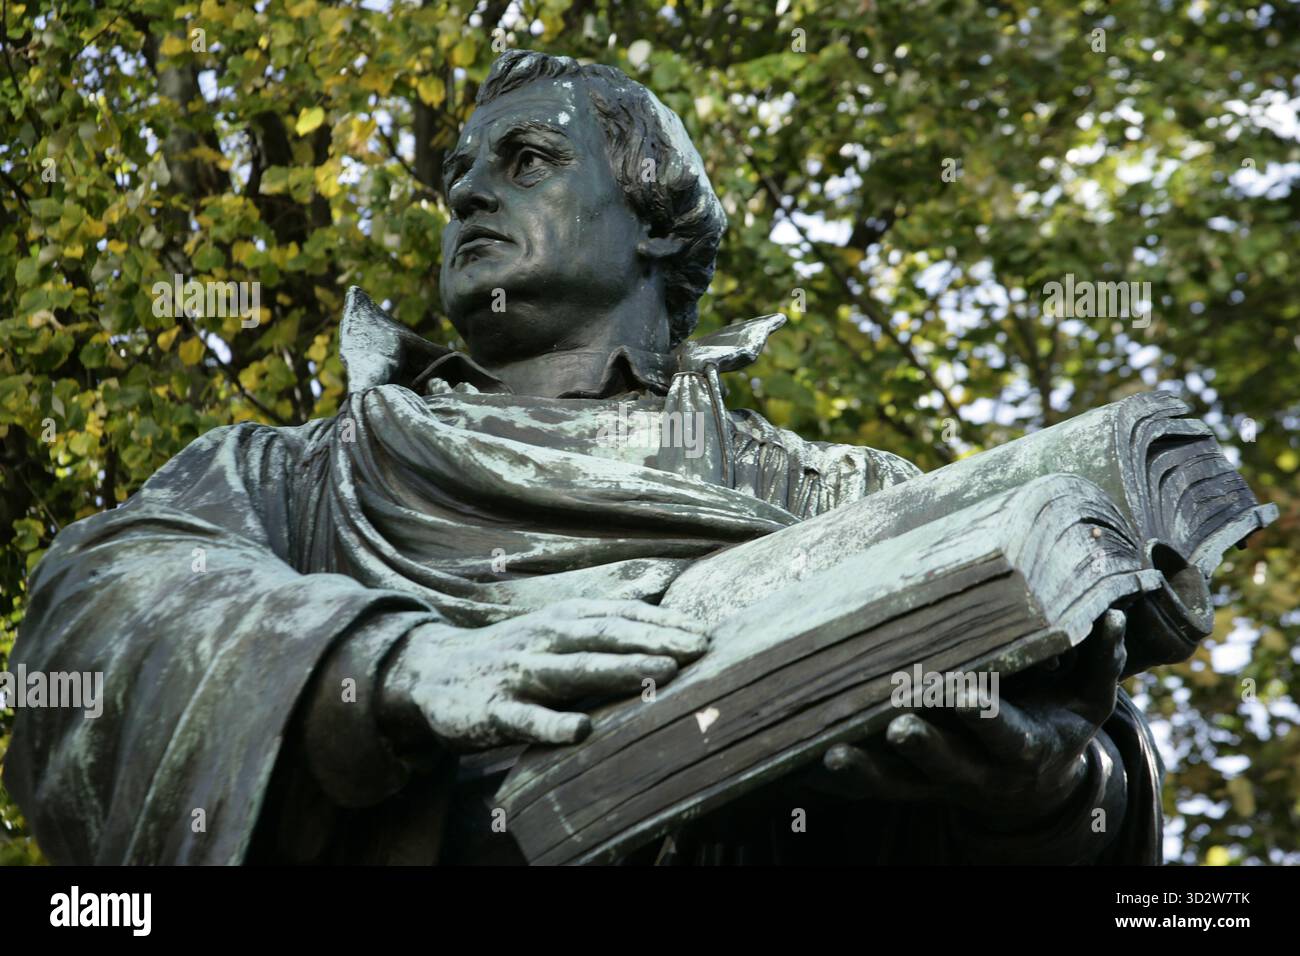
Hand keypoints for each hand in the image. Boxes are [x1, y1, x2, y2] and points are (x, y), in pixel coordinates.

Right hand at [377, 598, 708, 752]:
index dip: (663, 623)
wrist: (433, 673)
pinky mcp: (495, 711)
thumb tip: (661, 595)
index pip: (620, 616)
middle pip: (606, 637)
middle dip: (655, 640)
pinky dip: (553, 724)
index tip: (706, 633)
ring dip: (619, 671)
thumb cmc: (512, 653)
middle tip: (701, 648)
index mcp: (563, 620)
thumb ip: (606, 615)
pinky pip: (527, 719)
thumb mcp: (557, 626)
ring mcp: (520, 674)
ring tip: (662, 673)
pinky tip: (582, 729)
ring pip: (574, 672)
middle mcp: (545, 640)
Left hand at [811, 609, 1127, 827]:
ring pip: (901, 785)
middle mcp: (981, 773)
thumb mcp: (1088, 700)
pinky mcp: (913, 790)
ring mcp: (942, 786)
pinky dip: (843, 782)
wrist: (1035, 787)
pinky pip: (873, 791)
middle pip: (947, 763)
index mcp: (1024, 747)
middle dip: (922, 745)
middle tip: (895, 724)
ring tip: (832, 753)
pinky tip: (806, 764)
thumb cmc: (1058, 724)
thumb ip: (1100, 661)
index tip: (964, 693)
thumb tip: (1114, 616)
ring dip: (867, 771)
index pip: (1004, 732)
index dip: (984, 715)